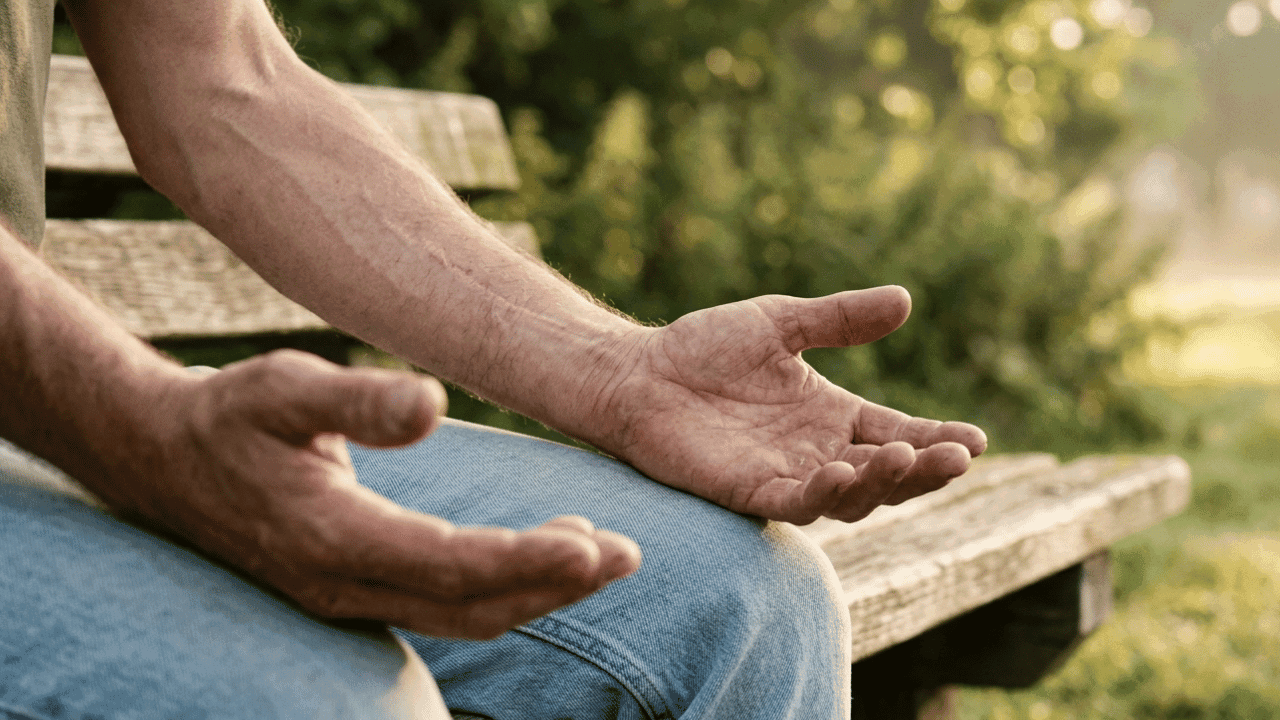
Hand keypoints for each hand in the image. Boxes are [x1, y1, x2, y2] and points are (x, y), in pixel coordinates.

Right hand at [103, 350, 639, 639]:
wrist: (163, 463)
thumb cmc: (228, 416)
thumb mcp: (282, 387)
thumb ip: (357, 400)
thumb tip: (433, 404)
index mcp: (331, 536)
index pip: (449, 565)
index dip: (527, 561)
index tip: (598, 545)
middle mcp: (344, 584)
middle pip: (471, 606)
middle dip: (554, 587)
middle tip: (627, 555)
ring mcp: (348, 598)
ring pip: (462, 616)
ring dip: (537, 592)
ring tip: (602, 556)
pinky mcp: (356, 593)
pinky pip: (444, 606)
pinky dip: (503, 589)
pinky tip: (545, 556)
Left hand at [596, 286, 986, 524]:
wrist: (639, 373)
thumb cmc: (703, 347)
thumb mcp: (780, 321)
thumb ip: (839, 318)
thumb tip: (905, 299)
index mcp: (834, 415)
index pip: (900, 433)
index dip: (938, 441)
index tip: (975, 441)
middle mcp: (819, 452)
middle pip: (888, 474)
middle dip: (925, 469)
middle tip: (956, 457)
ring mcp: (787, 476)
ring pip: (852, 497)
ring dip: (883, 482)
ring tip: (907, 458)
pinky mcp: (749, 492)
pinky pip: (795, 503)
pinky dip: (824, 493)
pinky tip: (843, 473)